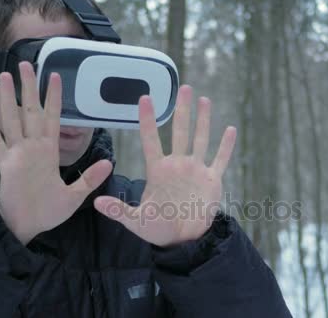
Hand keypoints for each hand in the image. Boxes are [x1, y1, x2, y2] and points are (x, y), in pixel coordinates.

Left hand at [0, 62, 112, 244]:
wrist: (19, 226)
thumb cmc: (47, 211)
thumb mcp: (74, 198)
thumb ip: (90, 179)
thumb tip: (109, 163)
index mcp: (49, 153)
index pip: (53, 119)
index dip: (54, 97)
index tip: (54, 77)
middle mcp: (30, 147)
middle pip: (29, 111)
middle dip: (28, 87)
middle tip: (24, 64)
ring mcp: (14, 153)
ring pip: (9, 119)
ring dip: (6, 97)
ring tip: (4, 76)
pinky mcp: (1, 161)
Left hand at [94, 85, 236, 246]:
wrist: (182, 240)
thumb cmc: (157, 229)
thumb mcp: (136, 221)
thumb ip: (119, 210)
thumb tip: (96, 202)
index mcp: (158, 170)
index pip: (151, 140)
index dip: (147, 120)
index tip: (144, 98)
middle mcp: (177, 165)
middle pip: (180, 132)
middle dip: (182, 110)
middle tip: (183, 87)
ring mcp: (195, 170)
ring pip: (200, 139)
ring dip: (203, 120)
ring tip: (204, 99)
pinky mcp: (211, 180)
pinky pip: (220, 159)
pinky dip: (226, 146)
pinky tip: (230, 129)